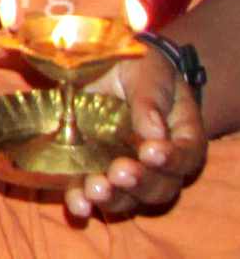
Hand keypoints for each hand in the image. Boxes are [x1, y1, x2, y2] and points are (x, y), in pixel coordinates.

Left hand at [62, 49, 206, 221]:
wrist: (104, 59)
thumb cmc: (137, 65)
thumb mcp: (148, 69)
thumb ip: (151, 98)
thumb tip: (153, 133)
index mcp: (181, 136)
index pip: (186, 156)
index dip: (171, 159)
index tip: (151, 152)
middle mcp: (158, 163)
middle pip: (160, 187)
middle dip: (140, 183)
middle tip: (120, 172)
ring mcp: (125, 170)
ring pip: (128, 198)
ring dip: (113, 197)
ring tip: (95, 189)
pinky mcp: (92, 171)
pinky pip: (90, 194)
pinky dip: (83, 201)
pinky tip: (77, 204)